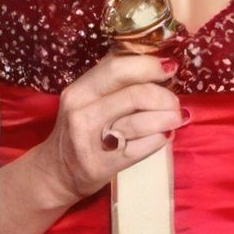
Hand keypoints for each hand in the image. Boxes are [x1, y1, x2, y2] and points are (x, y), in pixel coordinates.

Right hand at [39, 53, 185, 200]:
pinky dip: (159, 140)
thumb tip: (155, 61)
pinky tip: (165, 136)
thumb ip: (114, 80)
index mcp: (80, 90)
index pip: (117, 67)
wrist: (57, 172)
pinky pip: (139, 150)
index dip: (149, 65)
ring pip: (139, 123)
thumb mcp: (88, 99)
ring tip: (176, 118)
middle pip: (134, 94)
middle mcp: (80, 112)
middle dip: (163, 95)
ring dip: (166, 118)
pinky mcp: (100, 165)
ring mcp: (89, 141)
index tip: (169, 68)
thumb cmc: (81, 128)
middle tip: (174, 101)